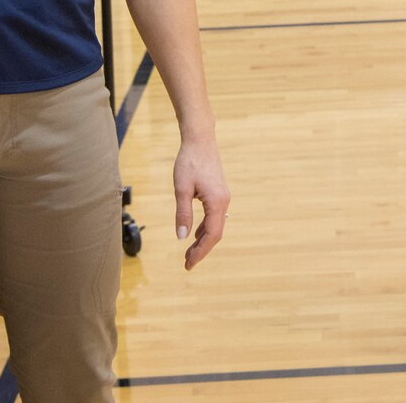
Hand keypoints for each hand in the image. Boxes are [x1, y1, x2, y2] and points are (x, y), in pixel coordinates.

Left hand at [173, 137, 228, 270]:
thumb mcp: (181, 189)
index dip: (200, 252)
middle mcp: (224, 202)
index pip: (211, 235)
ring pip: (215, 226)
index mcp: (217, 202)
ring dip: (203, 240)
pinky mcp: (219, 193)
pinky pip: (214, 217)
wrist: (200, 140)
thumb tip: (182, 238)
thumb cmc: (189, 161)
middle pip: (215, 234)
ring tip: (189, 252)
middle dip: (202, 249)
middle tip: (187, 263)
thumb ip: (182, 214)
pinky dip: (205, 228)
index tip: (188, 264)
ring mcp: (223, 197)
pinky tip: (195, 233)